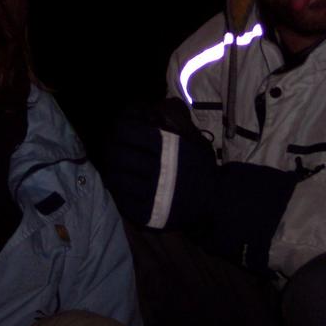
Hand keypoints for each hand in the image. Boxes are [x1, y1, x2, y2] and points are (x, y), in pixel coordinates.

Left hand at [102, 98, 216, 228]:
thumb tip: (139, 111)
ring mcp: (152, 193)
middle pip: (119, 155)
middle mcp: (158, 169)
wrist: (215, 199)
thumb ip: (167, 126)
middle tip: (111, 149)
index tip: (119, 131)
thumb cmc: (199, 166)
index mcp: (168, 147)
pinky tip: (121, 187)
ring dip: (112, 171)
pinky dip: (118, 192)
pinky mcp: (148, 213)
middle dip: (111, 150)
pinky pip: (123, 201)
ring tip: (113, 168)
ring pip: (117, 179)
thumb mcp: (189, 140)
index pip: (128, 132)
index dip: (119, 129)